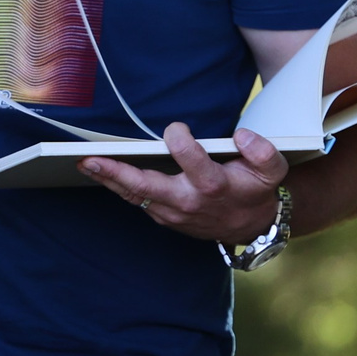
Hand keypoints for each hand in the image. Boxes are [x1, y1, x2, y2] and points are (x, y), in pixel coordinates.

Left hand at [80, 124, 283, 245]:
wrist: (251, 227)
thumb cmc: (254, 189)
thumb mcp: (272, 170)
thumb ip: (262, 151)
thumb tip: (241, 135)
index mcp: (213, 186)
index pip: (192, 161)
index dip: (182, 142)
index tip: (176, 128)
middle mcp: (189, 202)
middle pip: (148, 188)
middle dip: (117, 174)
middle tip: (90, 160)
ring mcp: (173, 213)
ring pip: (136, 196)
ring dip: (109, 180)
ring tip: (84, 163)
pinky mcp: (164, 217)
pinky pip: (137, 200)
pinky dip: (117, 186)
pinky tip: (99, 171)